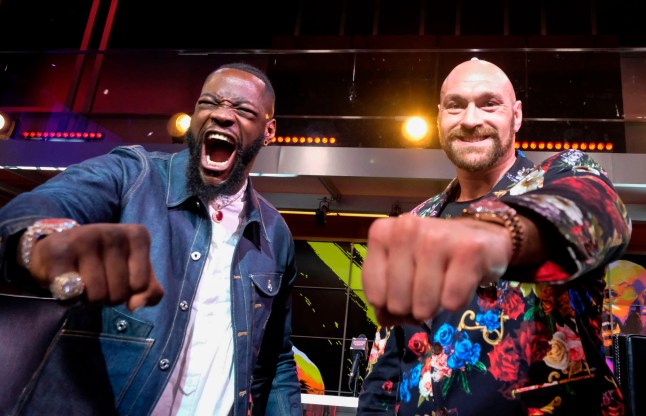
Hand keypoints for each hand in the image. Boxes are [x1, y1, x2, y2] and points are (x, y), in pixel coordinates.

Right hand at [27, 223, 163, 310]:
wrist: (56, 248)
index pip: (142, 285)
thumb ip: (149, 291)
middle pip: (119, 293)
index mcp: (137, 235)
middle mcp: (112, 232)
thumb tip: (135, 305)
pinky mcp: (58, 253)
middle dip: (108, 297)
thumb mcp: (134, 271)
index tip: (119, 277)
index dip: (129, 291)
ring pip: (96, 296)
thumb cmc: (104, 262)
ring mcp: (84, 240)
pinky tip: (65, 284)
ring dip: (88, 299)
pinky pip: (71, 296)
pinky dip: (69, 301)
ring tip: (83, 282)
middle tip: (98, 281)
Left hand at [362, 214, 511, 325]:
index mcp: (382, 233)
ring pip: (424, 305)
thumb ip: (385, 296)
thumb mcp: (402, 271)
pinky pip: (452, 301)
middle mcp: (406, 228)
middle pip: (398, 304)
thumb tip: (385, 320)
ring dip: (436, 306)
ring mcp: (437, 236)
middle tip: (428, 290)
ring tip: (445, 285)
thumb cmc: (435, 258)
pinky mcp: (469, 249)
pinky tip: (462, 281)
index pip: (375, 296)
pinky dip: (458, 301)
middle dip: (414, 308)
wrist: (482, 238)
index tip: (406, 292)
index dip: (391, 306)